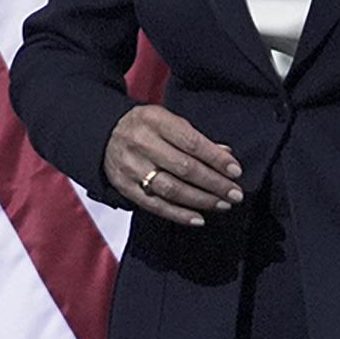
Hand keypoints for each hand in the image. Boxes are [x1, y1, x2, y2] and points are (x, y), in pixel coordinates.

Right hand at [103, 105, 241, 226]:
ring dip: (201, 200)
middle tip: (235, 194)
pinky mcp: (124, 187)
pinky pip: (154, 204)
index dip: (216, 159)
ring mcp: (131, 167)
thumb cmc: (146, 126)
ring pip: (170, 189)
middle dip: (214, 183)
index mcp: (155, 121)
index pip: (192, 143)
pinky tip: (198, 218)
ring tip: (222, 205)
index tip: (236, 171)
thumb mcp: (169, 120)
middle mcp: (141, 144)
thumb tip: (226, 155)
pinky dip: (178, 214)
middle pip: (184, 168)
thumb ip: (195, 137)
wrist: (104, 133)